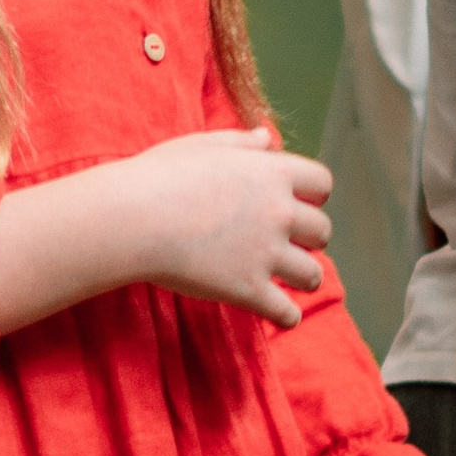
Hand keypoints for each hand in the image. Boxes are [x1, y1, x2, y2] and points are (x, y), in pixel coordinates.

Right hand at [0, 125, 332, 335]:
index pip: (322, 183)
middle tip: (291, 246)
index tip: (301, 205)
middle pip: (322, 231)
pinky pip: (288, 313)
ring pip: (313, 275)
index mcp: (272, 172)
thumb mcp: (201, 146)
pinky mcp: (249, 289)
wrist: (133, 219)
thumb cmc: (158, 177)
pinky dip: (286, 317)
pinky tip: (279, 314)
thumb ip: (240, 143)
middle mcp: (279, 212)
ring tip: (292, 283)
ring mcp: (267, 253)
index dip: (313, 196)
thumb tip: (266, 138)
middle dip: (310, 239)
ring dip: (304, 278)